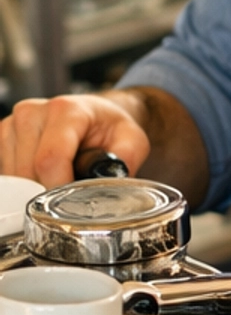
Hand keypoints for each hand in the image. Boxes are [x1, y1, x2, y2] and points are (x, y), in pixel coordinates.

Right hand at [0, 94, 148, 185]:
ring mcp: (13, 124)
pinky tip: (44, 176)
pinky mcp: (3, 137)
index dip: (59, 188)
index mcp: (66, 110)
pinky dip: (24, 183)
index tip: (72, 203)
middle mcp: (33, 112)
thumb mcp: (133, 141)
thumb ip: (125, 160)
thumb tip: (109, 182)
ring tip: (60, 178)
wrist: (96, 115)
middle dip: (48, 191)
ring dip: (35, 187)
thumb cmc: (111, 128)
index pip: (50, 158)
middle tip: (71, 193)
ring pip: (14, 176)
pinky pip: (7, 173)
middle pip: (29, 171)